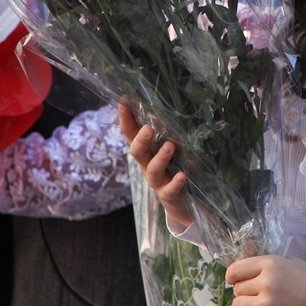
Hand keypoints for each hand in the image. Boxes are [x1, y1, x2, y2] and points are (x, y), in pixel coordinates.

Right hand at [119, 103, 193, 230]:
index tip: (123, 101)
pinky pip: (170, 189)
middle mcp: (147, 165)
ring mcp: (157, 181)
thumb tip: (167, 107)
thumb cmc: (174, 169)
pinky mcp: (169, 194)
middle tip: (149, 128)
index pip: (131, 134)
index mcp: (146, 152)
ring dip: (160, 157)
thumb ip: (166, 133)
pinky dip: (175, 182)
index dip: (126, 119)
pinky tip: (182, 176)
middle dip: (140, 139)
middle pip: (137, 152)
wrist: (182, 204)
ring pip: (153, 169)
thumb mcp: (169, 150)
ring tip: (170, 145)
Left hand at [226, 255, 305, 305]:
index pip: (235, 270)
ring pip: (238, 304)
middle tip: (257, 292)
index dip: (233, 276)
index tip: (235, 279)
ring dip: (242, 303)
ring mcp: (267, 303)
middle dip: (244, 290)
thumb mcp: (286, 263)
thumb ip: (263, 268)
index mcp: (270, 264)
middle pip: (238, 289)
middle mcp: (266, 282)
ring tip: (253, 302)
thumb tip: (237, 276)